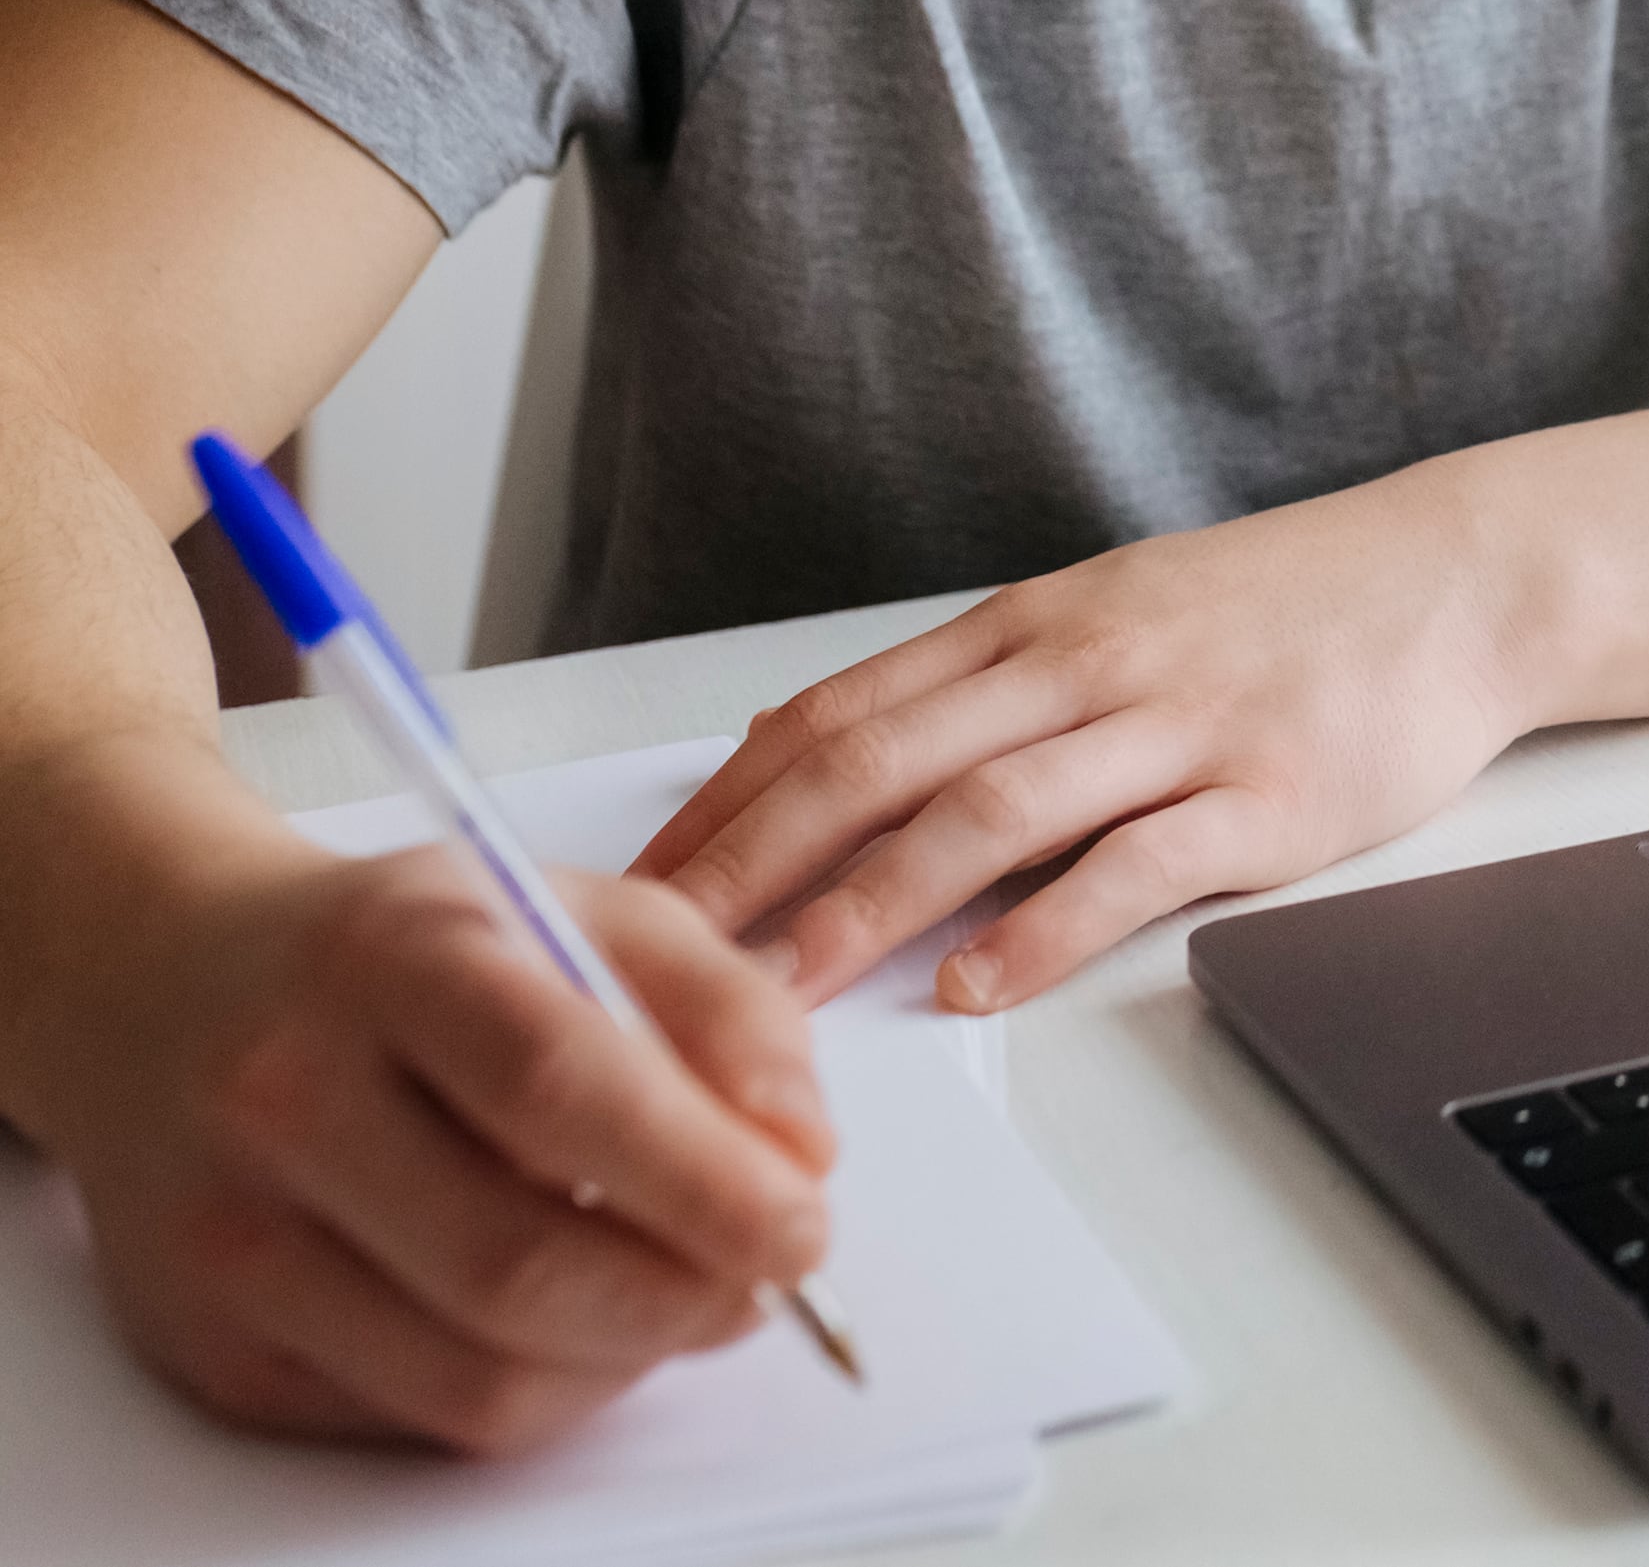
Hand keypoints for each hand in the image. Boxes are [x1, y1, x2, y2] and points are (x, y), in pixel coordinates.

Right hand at [38, 829, 829, 1455]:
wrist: (161, 988)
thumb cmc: (402, 950)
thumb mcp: (581, 909)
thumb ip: (724, 1007)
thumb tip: (803, 1153)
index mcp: (391, 960)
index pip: (559, 1088)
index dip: (704, 1177)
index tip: (808, 1223)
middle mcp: (284, 1097)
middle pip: (517, 1263)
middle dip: (687, 1294)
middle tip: (771, 1278)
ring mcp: (230, 1235)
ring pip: (473, 1376)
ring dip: (626, 1359)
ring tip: (688, 1295)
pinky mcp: (211, 1347)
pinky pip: (416, 1417)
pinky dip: (537, 1388)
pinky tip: (574, 1318)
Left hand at [634, 465, 1549, 1015]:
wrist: (1462, 579)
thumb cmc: (1287, 610)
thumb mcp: (1120, 616)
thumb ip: (993, 692)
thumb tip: (837, 772)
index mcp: (1038, 626)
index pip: (840, 714)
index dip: (727, 804)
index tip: (639, 885)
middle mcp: (1088, 667)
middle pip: (883, 762)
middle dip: (755, 863)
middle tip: (660, 951)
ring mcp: (1177, 728)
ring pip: (988, 813)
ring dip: (870, 903)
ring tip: (785, 987)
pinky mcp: (1266, 795)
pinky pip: (1133, 867)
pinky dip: (1042, 931)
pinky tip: (977, 984)